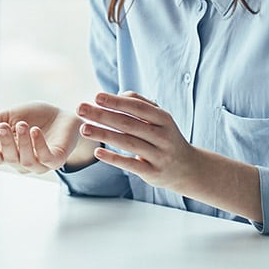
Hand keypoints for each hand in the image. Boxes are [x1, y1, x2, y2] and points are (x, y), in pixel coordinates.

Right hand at [0, 102, 84, 173]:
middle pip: (11, 159)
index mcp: (11, 152)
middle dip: (7, 143)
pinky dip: (39, 145)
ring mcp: (41, 163)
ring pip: (27, 161)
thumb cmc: (34, 117)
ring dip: (23, 144)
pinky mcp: (57, 159)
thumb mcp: (8, 116)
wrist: (61, 114)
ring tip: (21, 125)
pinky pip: (46, 158)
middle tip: (3, 126)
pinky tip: (35, 131)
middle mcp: (24, 162)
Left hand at [78, 92, 202, 193]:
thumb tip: (117, 95)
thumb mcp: (160, 119)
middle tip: (81, 108)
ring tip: (84, 128)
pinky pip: (131, 165)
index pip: (137, 107)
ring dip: (104, 135)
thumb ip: (140, 104)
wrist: (187, 168)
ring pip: (128, 143)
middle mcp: (163, 136)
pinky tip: (97, 152)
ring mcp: (159, 156)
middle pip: (128, 124)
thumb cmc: (165, 137)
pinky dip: (114, 158)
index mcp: (164, 119)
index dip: (117, 102)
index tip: (96, 96)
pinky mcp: (153, 173)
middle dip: (103, 115)